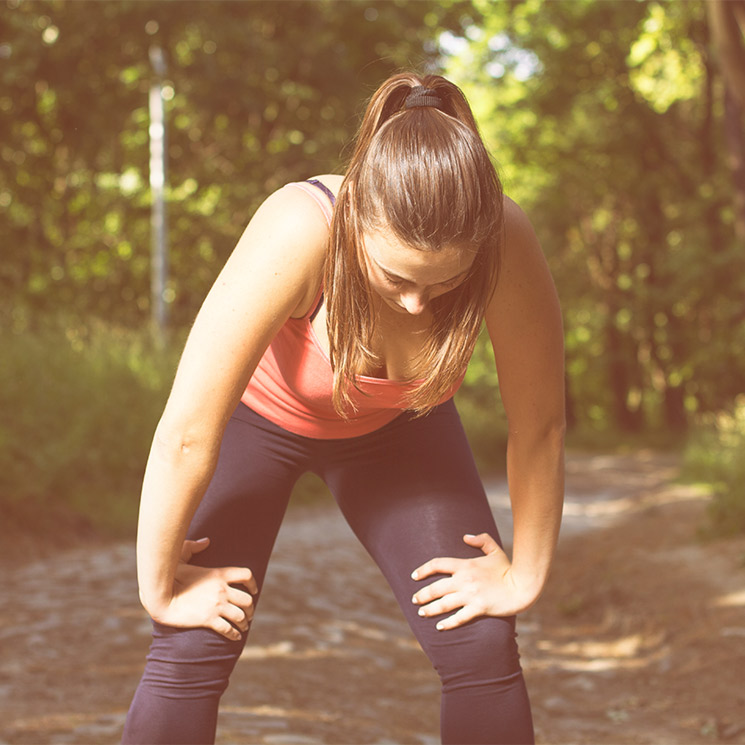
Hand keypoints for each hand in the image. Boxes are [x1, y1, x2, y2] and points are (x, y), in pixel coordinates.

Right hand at [150, 537, 257, 640]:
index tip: (254, 590)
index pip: (246, 575)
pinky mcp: (208, 619)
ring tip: (243, 626)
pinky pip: (228, 629)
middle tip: (249, 614)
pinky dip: (234, 635)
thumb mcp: (182, 558)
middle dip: (250, 609)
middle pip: (247, 599)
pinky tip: (235, 637)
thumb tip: (206, 541)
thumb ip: (194, 547)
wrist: (160, 598)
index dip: (253, 583)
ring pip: (240, 616)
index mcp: (219, 574)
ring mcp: (216, 605)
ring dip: (244, 622)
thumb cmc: (170, 578)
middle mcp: (221, 589)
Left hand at [410, 533, 536, 630]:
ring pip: (444, 604)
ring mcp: (471, 595)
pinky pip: (459, 618)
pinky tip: (439, 627)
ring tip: (421, 613)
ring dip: (430, 609)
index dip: (423, 570)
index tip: (414, 576)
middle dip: (422, 594)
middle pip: (436, 587)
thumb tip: (465, 537)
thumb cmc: (508, 569)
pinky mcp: (479, 609)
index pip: (438, 564)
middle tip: (414, 599)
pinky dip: (447, 623)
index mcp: (466, 565)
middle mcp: (465, 580)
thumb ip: (481, 541)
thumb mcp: (495, 551)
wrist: (522, 586)